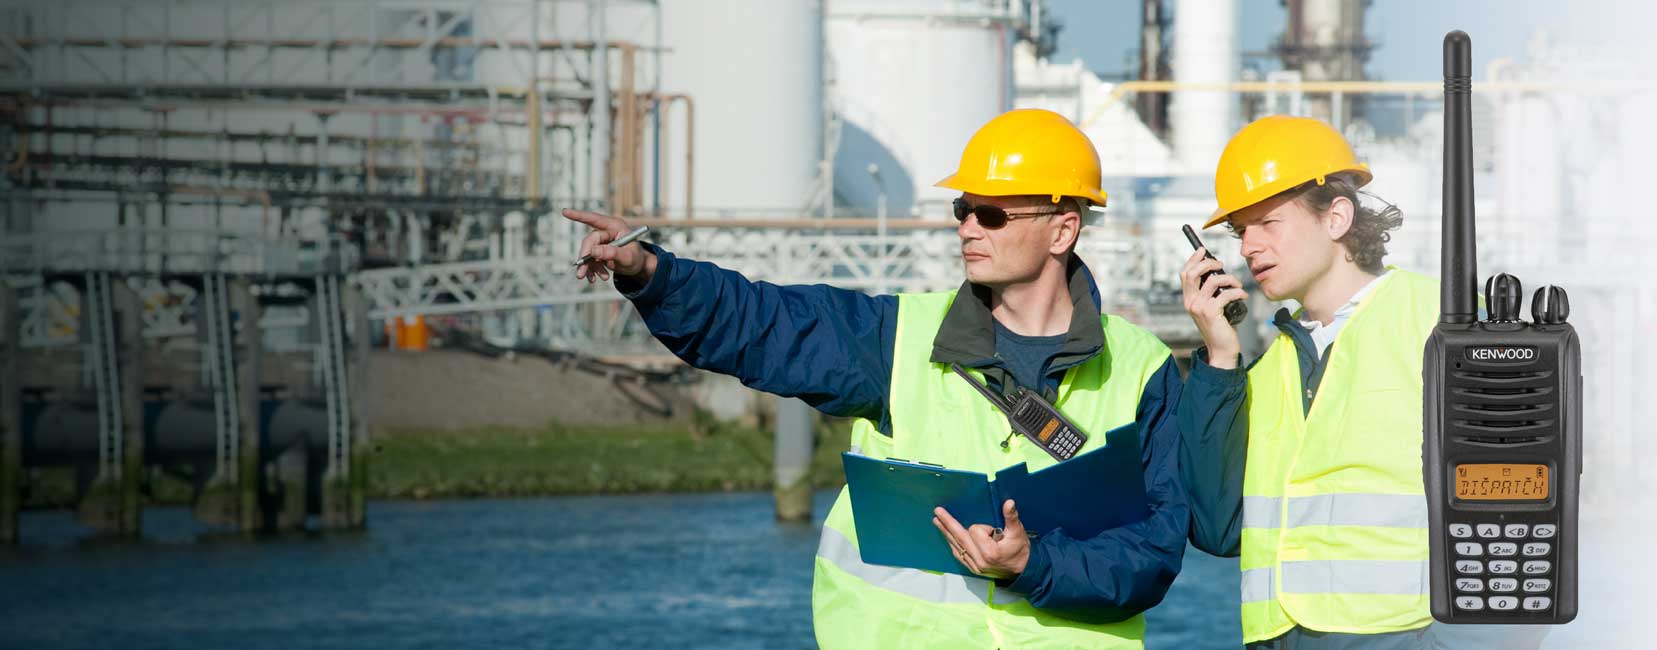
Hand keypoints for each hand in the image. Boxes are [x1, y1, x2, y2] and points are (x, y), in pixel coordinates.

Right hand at [562, 208, 656, 283]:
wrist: (638, 267)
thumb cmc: (636, 258)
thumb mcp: (628, 257)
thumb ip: (612, 253)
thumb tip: (593, 251)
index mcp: (615, 226)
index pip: (594, 219)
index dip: (579, 215)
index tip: (564, 211)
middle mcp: (606, 232)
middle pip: (589, 241)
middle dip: (585, 258)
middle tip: (581, 273)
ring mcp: (602, 242)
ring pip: (588, 253)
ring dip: (589, 267)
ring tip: (593, 280)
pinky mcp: (598, 251)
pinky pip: (590, 260)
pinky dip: (592, 270)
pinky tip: (597, 278)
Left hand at [933, 499, 1028, 579]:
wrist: (1023, 571)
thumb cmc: (1020, 551)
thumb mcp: (1018, 532)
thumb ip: (1011, 517)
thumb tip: (1009, 503)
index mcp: (990, 552)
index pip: (975, 531)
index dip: (983, 527)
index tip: (993, 531)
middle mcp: (979, 560)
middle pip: (959, 538)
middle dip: (948, 524)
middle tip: (937, 512)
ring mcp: (975, 566)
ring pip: (956, 546)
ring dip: (946, 533)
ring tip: (937, 522)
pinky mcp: (973, 569)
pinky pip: (959, 555)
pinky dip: (952, 544)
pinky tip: (947, 537)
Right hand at [1179, 248, 1245, 367]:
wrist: (1221, 349)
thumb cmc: (1219, 326)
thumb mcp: (1210, 307)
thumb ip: (1209, 293)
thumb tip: (1217, 273)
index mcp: (1188, 299)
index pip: (1184, 274)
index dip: (1193, 259)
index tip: (1203, 251)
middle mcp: (1190, 302)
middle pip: (1193, 273)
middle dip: (1208, 263)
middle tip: (1221, 264)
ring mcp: (1199, 307)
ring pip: (1212, 281)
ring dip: (1229, 278)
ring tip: (1237, 284)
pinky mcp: (1211, 312)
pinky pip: (1226, 294)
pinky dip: (1237, 292)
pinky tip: (1243, 295)